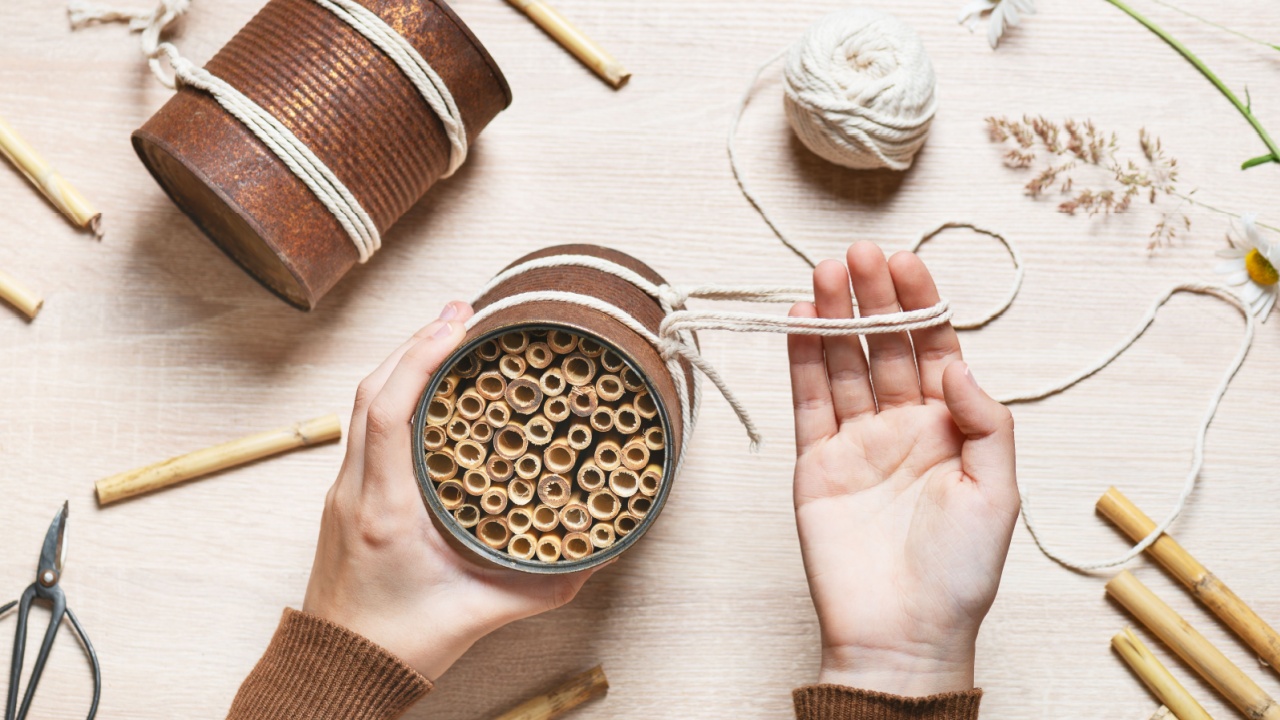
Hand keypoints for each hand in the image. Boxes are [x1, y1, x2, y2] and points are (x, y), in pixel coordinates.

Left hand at [303, 302, 598, 679]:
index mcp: (384, 509)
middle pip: (371, 390)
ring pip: (363, 404)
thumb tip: (599, 555)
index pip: (388, 412)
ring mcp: (346, 490)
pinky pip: (366, 425)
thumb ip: (543, 586)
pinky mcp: (348, 497)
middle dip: (416, 340)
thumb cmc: (400, 643)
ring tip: (449, 333)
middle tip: (464, 309)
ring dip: (403, 361)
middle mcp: (356, 490)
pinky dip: (395, 391)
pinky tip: (427, 386)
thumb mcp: (480, 614)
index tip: (458, 324)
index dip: (420, 358)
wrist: (338, 669)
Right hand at [787, 243, 1018, 695]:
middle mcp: (902, 426)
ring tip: (825, 272)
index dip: (921, 304)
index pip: (934, 349)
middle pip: (884, 346)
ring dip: (835, 316)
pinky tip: (802, 319)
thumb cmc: (960, 573)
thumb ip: (985, 420)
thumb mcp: (999, 493)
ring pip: (843, 364)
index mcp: (950, 429)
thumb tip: (955, 361)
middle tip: (858, 254)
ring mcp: (856, 442)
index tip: (907, 263)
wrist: (901, 634)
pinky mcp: (816, 462)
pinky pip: (809, 401)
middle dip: (873, 298)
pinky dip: (803, 359)